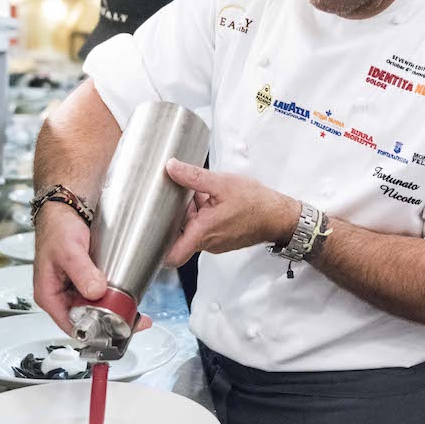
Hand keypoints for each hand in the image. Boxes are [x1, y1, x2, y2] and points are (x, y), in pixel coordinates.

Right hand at [33, 203, 151, 333]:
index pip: (71, 325)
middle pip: (87, 320)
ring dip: (114, 310)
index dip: (94, 331)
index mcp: (49, 295)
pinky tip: (128, 296)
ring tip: (135, 311)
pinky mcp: (88, 280)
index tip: (115, 330)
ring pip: (96, 308)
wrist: (67, 207)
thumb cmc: (57, 227)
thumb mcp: (69, 250)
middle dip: (110, 322)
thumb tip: (95, 291)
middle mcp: (62, 296)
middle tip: (133, 320)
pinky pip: (102, 295)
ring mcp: (75, 289)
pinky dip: (114, 297)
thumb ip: (82, 272)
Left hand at [164, 159, 300, 267]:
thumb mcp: (222, 183)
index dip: (155, 250)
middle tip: (173, 197)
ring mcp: (215, 243)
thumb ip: (194, 176)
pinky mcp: (222, 239)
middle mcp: (207, 243)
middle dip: (175, 216)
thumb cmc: (256, 203)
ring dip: (191, 213)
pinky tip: (209, 199)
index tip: (145, 236)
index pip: (171, 256)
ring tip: (198, 195)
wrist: (279, 216)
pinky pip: (204, 228)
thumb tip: (171, 167)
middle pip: (179, 234)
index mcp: (203, 232)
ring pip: (192, 229)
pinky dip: (203, 215)